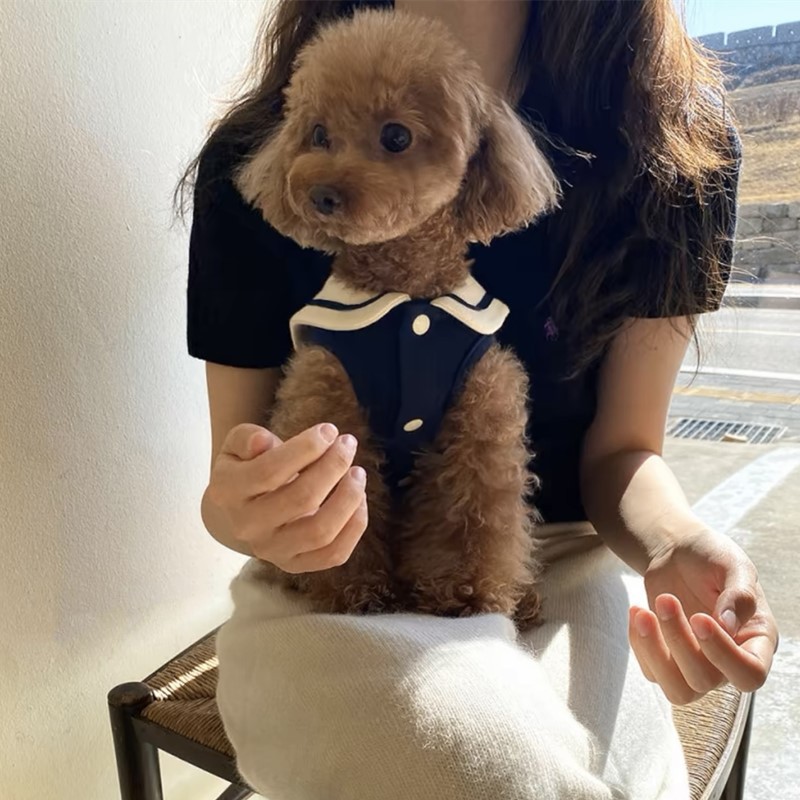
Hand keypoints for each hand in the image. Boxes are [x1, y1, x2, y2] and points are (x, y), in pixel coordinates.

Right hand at [204, 422, 367, 571]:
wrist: (243, 509)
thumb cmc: (248, 467)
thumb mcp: (237, 445)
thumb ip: (247, 438)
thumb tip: (263, 442)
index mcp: (228, 492)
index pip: (270, 471)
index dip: (305, 448)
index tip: (329, 430)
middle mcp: (247, 526)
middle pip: (301, 499)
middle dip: (332, 466)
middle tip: (347, 444)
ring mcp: (271, 551)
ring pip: (320, 531)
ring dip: (348, 498)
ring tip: (358, 472)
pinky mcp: (295, 565)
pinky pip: (333, 554)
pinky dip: (355, 526)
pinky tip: (359, 499)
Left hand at [629, 529, 778, 704]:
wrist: (678, 554)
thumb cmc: (711, 558)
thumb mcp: (733, 565)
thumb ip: (739, 594)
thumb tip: (728, 625)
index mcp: (755, 640)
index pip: (750, 673)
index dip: (724, 655)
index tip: (700, 618)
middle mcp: (728, 662)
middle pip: (706, 680)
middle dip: (679, 640)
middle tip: (666, 599)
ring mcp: (696, 666)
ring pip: (677, 690)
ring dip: (654, 651)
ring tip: (642, 612)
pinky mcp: (666, 661)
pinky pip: (651, 672)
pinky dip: (639, 643)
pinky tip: (637, 611)